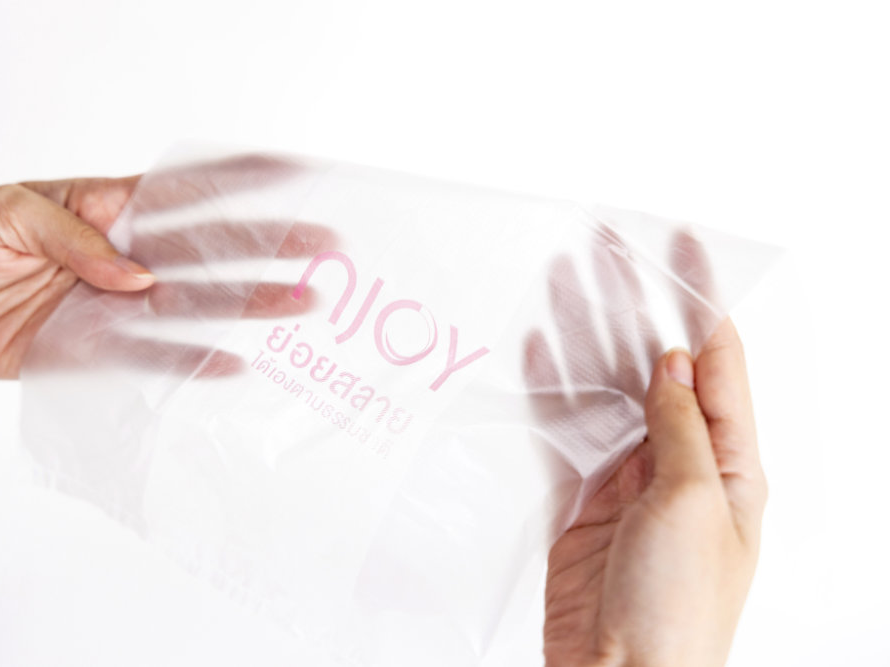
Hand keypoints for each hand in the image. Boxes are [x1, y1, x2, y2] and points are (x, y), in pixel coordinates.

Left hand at [0, 155, 332, 384]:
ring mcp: (115, 304)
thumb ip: (74, 239)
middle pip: (209, 249)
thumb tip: (135, 277)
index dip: (238, 180)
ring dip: (249, 303)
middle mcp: (123, 255)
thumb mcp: (6, 214)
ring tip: (301, 304)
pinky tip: (234, 364)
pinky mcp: (96, 348)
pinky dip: (192, 362)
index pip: (182, 190)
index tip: (294, 174)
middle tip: (323, 246)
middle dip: (268, 245)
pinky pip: (153, 357)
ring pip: (196, 303)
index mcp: (105, 208)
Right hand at [527, 230, 765, 665]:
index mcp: (730, 464)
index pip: (719, 362)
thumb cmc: (676, 609)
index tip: (684, 246)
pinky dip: (551, 390)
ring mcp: (628, 480)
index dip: (702, 299)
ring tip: (562, 284)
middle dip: (632, 307)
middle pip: (653, 366)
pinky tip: (538, 351)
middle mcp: (680, 463)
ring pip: (605, 390)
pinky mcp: (581, 499)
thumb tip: (670, 362)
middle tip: (603, 251)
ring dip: (586, 339)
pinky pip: (565, 430)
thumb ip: (680, 427)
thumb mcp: (694, 503)